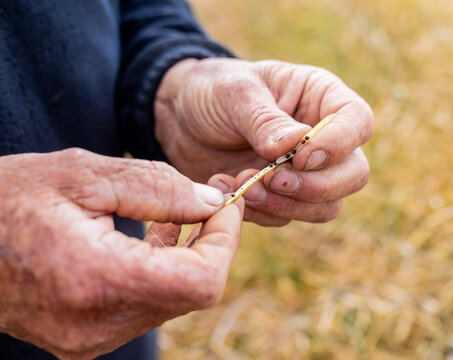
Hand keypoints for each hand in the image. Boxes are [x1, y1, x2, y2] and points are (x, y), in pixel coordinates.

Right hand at [0, 149, 243, 358]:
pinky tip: (157, 237)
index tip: (226, 203)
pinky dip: (163, 271)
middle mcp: (96, 325)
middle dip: (212, 243)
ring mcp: (90, 339)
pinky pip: (147, 306)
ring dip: (189, 256)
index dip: (225, 240)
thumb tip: (211, 204)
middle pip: (192, 292)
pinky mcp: (85, 338)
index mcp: (96, 280)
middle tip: (211, 199)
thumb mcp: (85, 175)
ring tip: (181, 212)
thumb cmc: (8, 199)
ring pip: (174, 300)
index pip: (200, 281)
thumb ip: (158, 189)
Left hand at [155, 58, 372, 225]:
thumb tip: (296, 147)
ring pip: (325, 206)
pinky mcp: (280, 198)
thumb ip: (266, 120)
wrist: (179, 118)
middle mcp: (322, 139)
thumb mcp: (235, 93)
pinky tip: (225, 189)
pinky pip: (286, 218)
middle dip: (315, 185)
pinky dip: (258, 212)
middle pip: (353, 175)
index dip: (340, 144)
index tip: (300, 156)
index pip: (359, 122)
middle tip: (272, 179)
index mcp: (321, 98)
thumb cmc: (212, 91)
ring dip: (286, 205)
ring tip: (240, 186)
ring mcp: (304, 173)